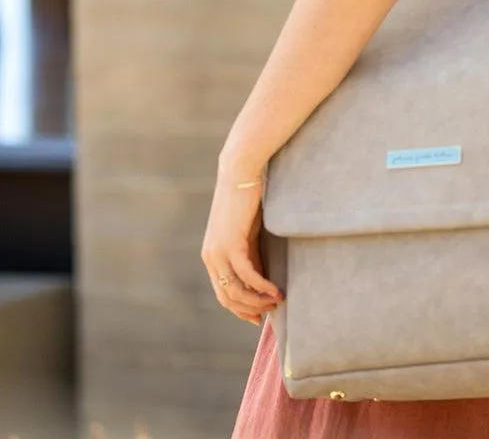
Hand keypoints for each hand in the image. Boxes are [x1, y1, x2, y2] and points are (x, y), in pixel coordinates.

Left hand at [201, 172, 282, 324]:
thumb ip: (249, 254)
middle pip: (227, 297)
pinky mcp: (231, 244)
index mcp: (212, 255)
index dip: (240, 308)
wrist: (240, 172)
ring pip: (236, 290)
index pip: (223, 292)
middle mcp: (211, 257)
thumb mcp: (247, 232)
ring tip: (277, 301)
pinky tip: (276, 290)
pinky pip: (247, 275)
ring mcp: (219, 252)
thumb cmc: (247, 198)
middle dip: (249, 309)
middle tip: (270, 312)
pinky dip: (262, 286)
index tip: (258, 316)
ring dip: (257, 301)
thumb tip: (260, 279)